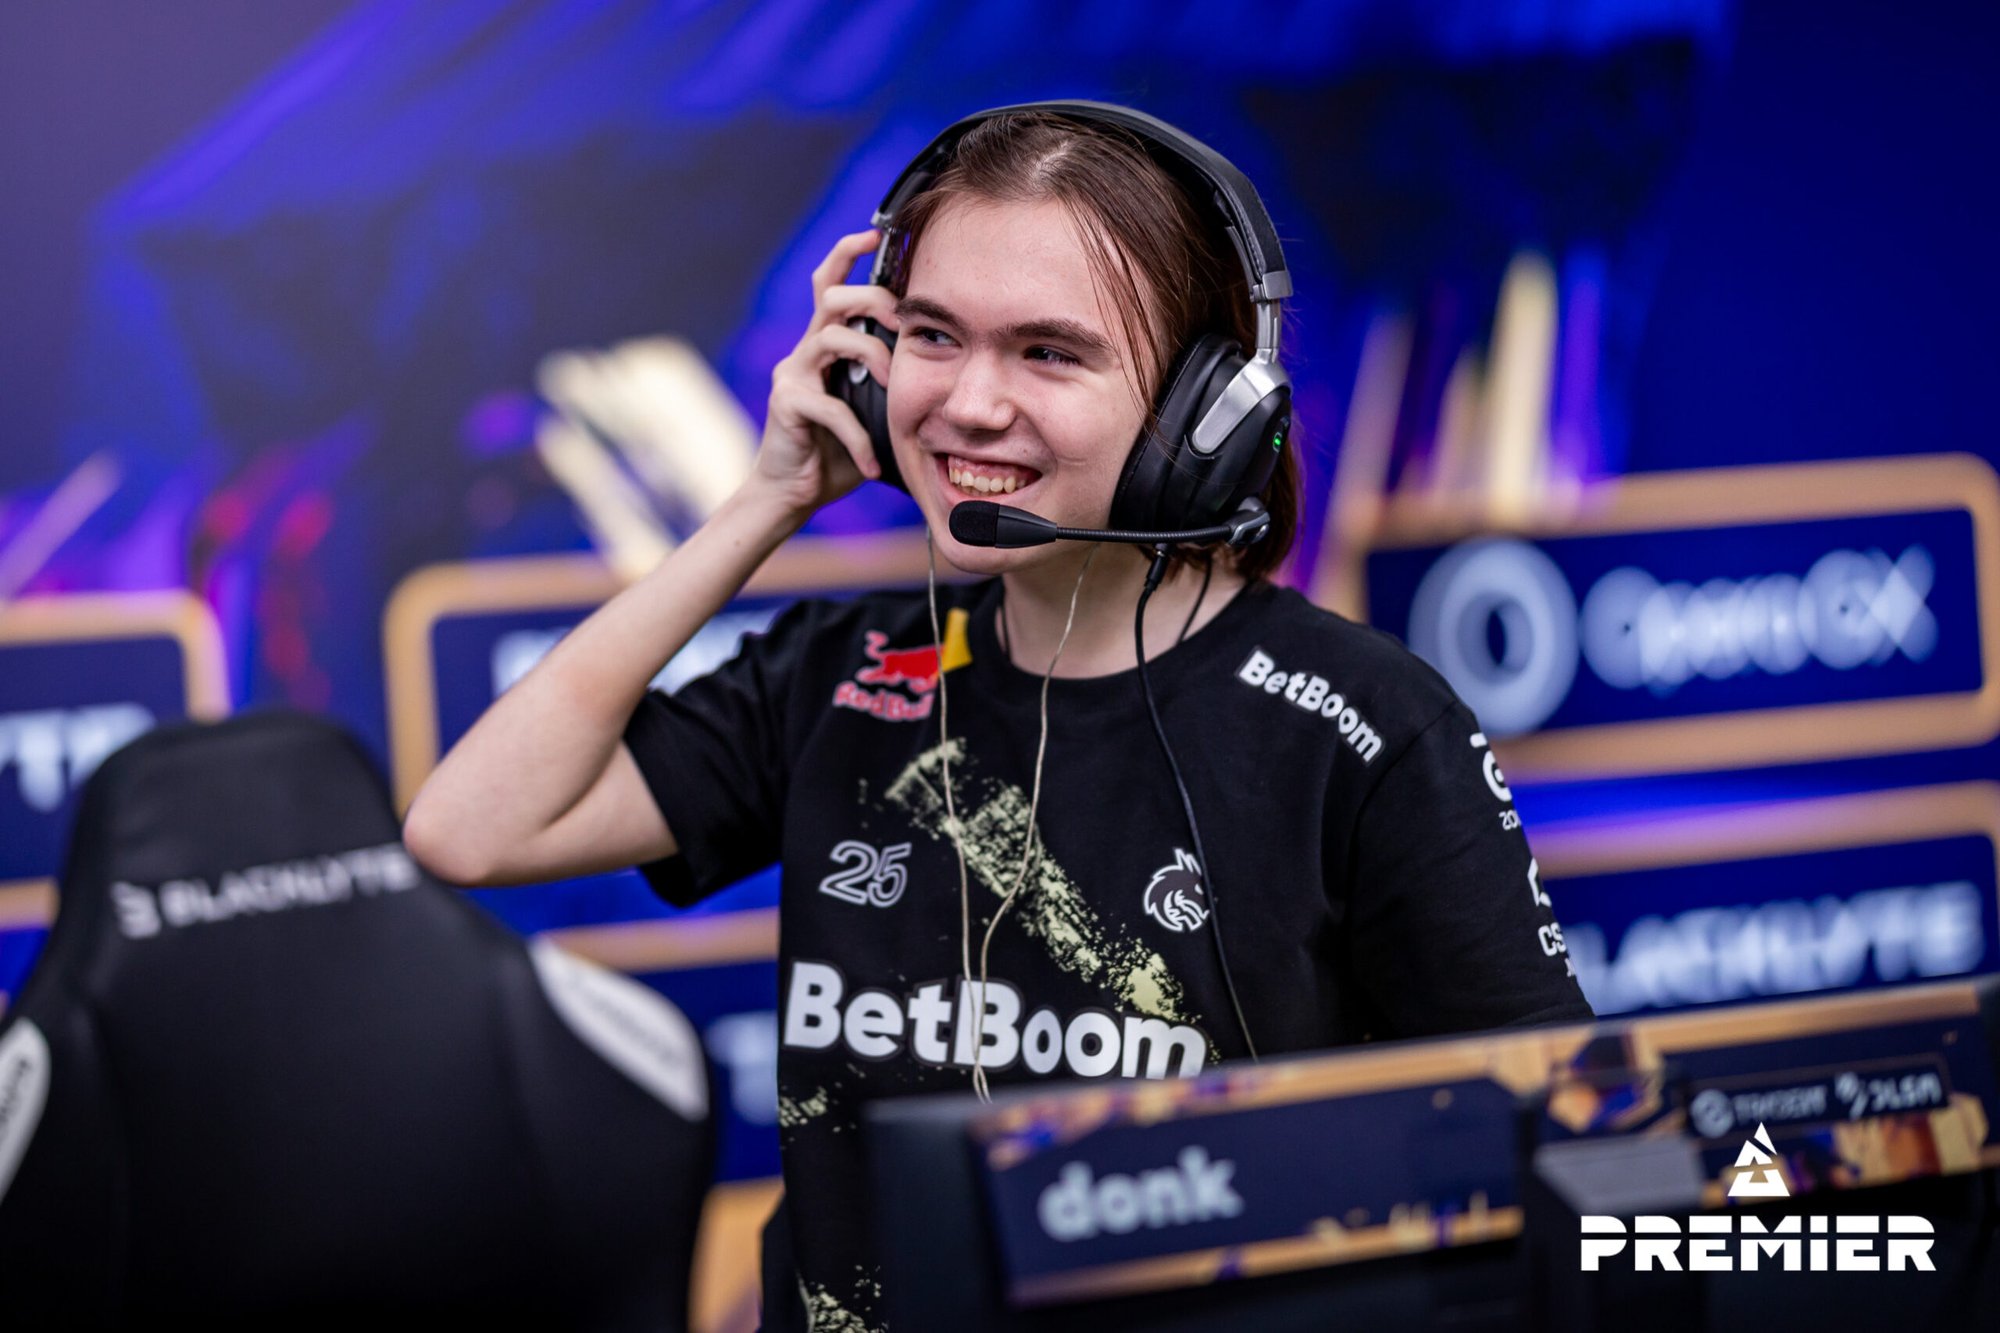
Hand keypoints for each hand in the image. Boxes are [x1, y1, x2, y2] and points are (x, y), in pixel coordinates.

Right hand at [749, 229, 901, 517]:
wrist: (793, 492)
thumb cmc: (837, 451)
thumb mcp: (874, 412)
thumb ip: (893, 385)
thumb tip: (947, 370)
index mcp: (826, 345)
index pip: (830, 284)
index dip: (848, 254)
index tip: (876, 234)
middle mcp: (806, 351)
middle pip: (832, 297)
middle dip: (873, 300)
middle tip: (905, 321)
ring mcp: (793, 375)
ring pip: (832, 337)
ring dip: (873, 356)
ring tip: (893, 386)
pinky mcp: (787, 405)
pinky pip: (831, 408)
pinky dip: (859, 438)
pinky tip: (873, 465)